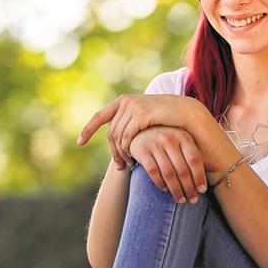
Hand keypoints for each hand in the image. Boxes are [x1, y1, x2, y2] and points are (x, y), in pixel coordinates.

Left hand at [77, 94, 195, 169]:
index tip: (80, 142)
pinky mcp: (141, 114)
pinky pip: (126, 137)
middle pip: (110, 133)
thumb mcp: (146, 119)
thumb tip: (118, 135)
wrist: (188, 113)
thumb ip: (132, 122)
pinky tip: (133, 159)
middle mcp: (126, 102)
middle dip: (113, 151)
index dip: (88, 129)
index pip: (100, 116)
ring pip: (117, 137)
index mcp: (124, 101)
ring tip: (127, 165)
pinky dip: (127, 150)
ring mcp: (133, 106)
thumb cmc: (168, 119)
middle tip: (119, 166)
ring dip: (120, 154)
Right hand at [129, 126, 207, 202]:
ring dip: (176, 189)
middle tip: (193, 200)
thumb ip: (199, 157)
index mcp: (183, 137)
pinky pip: (153, 171)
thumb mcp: (184, 144)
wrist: (142, 131)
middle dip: (188, 187)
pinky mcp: (142, 151)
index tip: (203, 190)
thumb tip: (218, 168)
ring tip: (181, 199)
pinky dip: (160, 183)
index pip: (195, 160)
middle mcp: (169, 139)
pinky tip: (165, 190)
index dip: (200, 176)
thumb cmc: (167, 140)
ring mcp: (154, 144)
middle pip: (182, 169)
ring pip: (168, 172)